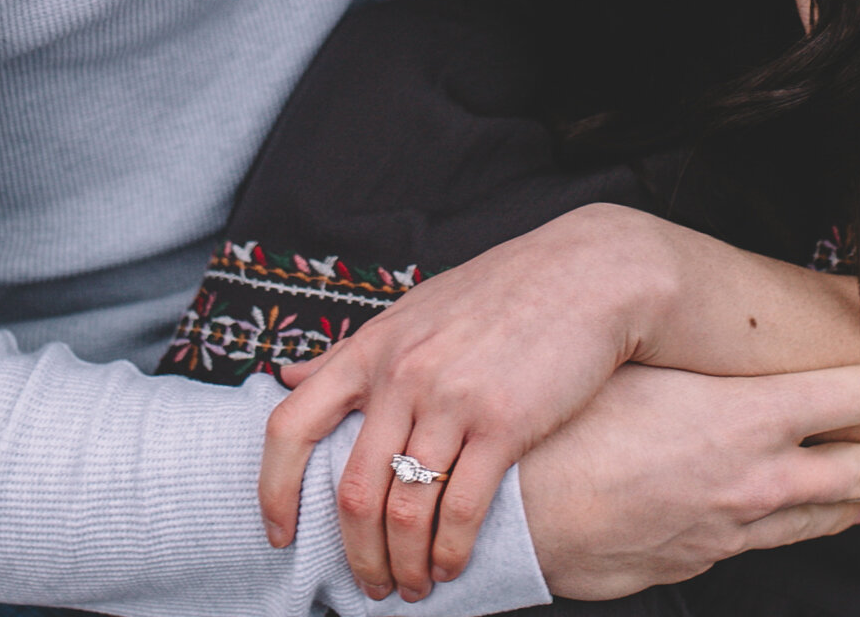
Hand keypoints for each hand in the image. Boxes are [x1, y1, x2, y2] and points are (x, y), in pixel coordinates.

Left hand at [258, 204, 674, 601]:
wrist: (585, 274)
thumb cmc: (498, 294)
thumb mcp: (412, 311)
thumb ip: (351, 351)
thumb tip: (288, 377)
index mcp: (371, 349)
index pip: (289, 425)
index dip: (273, 490)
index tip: (280, 534)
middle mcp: (401, 374)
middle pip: (352, 490)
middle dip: (355, 553)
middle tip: (368, 585)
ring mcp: (451, 399)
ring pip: (405, 510)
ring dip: (405, 564)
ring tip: (413, 587)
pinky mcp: (503, 422)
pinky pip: (462, 508)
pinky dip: (450, 551)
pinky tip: (452, 566)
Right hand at [523, 362, 859, 600]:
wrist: (518, 518)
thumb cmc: (565, 426)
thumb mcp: (639, 365)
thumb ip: (697, 361)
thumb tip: (724, 342)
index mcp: (748, 416)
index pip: (854, 394)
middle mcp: (753, 477)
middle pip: (859, 472)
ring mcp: (729, 528)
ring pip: (814, 517)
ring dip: (855, 503)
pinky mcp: (697, 561)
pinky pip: (761, 542)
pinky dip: (791, 527)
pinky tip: (793, 522)